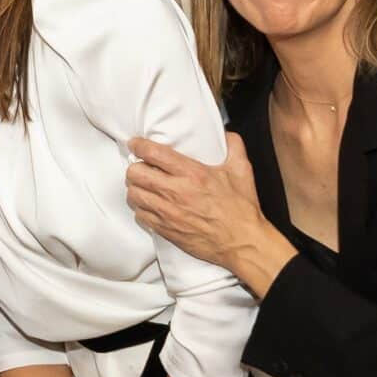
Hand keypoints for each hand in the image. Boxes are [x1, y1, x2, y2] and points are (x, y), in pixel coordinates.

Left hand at [126, 134, 293, 294]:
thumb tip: (225, 133)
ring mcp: (168, 212)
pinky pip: (140, 215)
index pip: (154, 153)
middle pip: (135, 173)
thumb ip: (233, 146)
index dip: (139, 145)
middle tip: (141, 166)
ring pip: (134, 194)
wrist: (242, 243)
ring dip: (136, 187)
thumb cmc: (241, 209)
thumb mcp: (242, 170)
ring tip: (144, 186)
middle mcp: (176, 192)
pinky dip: (141, 208)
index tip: (136, 144)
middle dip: (135, 167)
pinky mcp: (165, 229)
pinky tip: (150, 205)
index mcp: (193, 174)